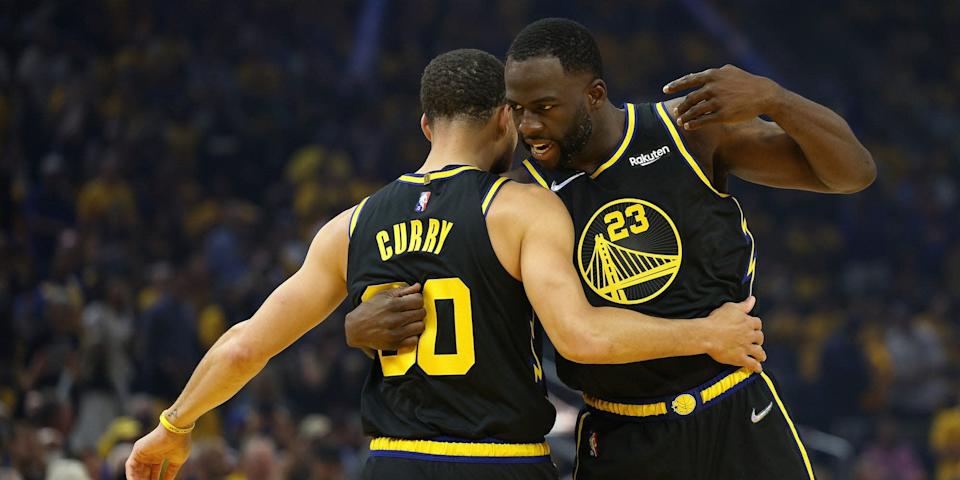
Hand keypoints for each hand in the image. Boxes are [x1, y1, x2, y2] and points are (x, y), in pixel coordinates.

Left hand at [125, 424, 191, 479]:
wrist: (177, 430)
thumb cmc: (180, 443)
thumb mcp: (177, 461)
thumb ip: (171, 472)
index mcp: (159, 455)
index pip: (154, 471)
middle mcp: (150, 454)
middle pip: (144, 472)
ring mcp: (143, 452)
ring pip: (137, 470)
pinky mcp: (137, 450)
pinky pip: (130, 466)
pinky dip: (132, 476)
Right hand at [345, 283, 425, 353]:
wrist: (355, 328)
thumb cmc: (369, 309)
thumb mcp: (383, 295)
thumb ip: (402, 290)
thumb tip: (418, 287)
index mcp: (392, 304)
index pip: (418, 300)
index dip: (418, 300)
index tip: (414, 302)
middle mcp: (394, 319)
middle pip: (421, 313)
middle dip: (418, 311)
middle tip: (412, 312)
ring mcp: (394, 333)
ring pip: (420, 327)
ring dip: (417, 323)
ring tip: (410, 322)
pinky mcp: (393, 344)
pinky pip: (414, 341)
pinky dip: (413, 336)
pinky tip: (407, 332)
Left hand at [663, 65, 783, 129]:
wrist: (764, 94)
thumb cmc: (745, 82)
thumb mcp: (729, 72)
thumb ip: (711, 74)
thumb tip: (694, 75)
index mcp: (713, 75)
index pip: (689, 80)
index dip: (675, 85)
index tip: (665, 90)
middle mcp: (713, 87)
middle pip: (689, 98)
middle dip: (680, 106)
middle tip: (675, 112)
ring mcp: (718, 101)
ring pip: (695, 110)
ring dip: (685, 117)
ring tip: (680, 121)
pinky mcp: (723, 114)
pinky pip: (703, 120)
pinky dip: (693, 124)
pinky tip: (688, 127)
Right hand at [699, 296, 765, 371]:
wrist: (708, 335)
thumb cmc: (717, 319)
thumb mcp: (731, 307)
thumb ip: (744, 305)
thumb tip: (753, 299)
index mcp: (748, 322)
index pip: (758, 323)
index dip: (755, 326)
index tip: (753, 327)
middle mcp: (750, 335)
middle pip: (760, 338)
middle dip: (758, 340)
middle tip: (756, 342)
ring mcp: (746, 348)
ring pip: (759, 352)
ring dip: (761, 354)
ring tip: (761, 356)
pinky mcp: (740, 358)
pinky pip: (752, 364)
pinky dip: (756, 367)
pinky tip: (758, 368)